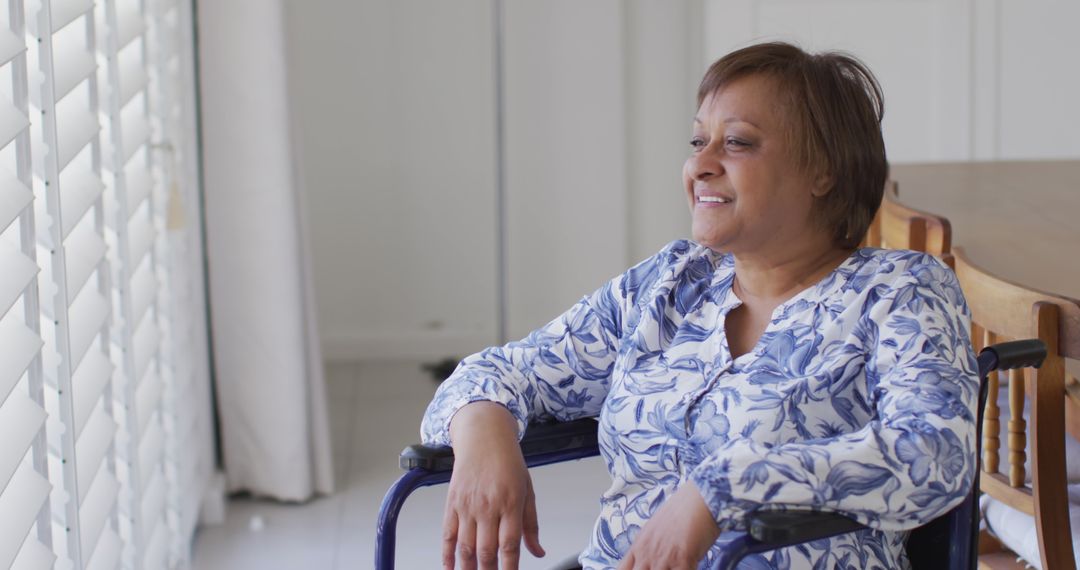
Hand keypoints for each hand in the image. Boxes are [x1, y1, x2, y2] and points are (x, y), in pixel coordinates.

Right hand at [444, 403, 545, 569]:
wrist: (483, 436)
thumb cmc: (508, 462)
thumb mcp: (528, 491)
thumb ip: (531, 525)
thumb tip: (538, 552)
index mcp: (510, 503)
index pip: (509, 545)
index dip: (509, 568)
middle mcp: (488, 506)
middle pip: (486, 551)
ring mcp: (467, 505)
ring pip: (465, 547)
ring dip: (467, 569)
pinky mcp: (452, 503)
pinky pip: (447, 535)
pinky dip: (447, 555)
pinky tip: (450, 568)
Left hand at [617, 482, 720, 569]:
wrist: (700, 499)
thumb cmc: (682, 510)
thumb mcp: (655, 528)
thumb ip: (649, 547)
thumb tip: (651, 560)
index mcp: (638, 546)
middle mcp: (646, 554)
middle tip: (664, 567)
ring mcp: (662, 559)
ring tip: (676, 566)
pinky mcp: (681, 561)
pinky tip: (691, 566)